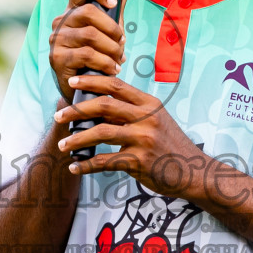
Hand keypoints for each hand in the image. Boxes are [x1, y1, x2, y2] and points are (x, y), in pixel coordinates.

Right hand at [48, 0, 124, 100]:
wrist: (81, 89)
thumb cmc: (96, 58)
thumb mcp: (106, 33)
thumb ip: (114, 11)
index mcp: (73, 11)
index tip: (114, 3)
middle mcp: (60, 22)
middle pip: (89, 12)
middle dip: (113, 29)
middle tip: (122, 43)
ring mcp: (56, 40)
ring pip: (90, 35)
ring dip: (111, 49)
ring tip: (118, 60)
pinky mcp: (57, 58)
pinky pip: (87, 55)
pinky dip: (105, 63)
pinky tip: (112, 70)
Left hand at [54, 74, 205, 197]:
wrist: (193, 171)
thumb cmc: (171, 145)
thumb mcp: (157, 120)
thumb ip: (132, 112)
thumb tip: (97, 108)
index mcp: (149, 103)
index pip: (116, 84)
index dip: (91, 81)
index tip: (72, 82)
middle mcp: (147, 117)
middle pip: (104, 105)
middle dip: (76, 110)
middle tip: (59, 116)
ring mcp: (144, 139)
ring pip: (101, 132)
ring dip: (77, 139)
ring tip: (63, 145)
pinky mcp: (140, 161)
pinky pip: (105, 161)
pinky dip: (87, 165)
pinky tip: (75, 167)